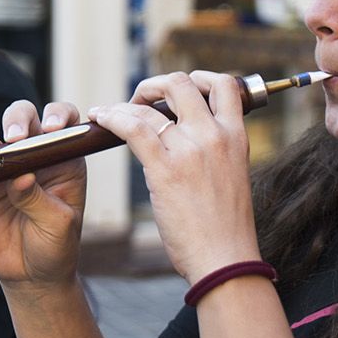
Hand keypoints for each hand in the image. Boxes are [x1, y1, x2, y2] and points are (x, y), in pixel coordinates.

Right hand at [0, 99, 89, 287]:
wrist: (30, 276)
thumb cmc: (55, 247)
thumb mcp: (57, 224)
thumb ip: (39, 199)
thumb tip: (21, 176)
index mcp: (64, 161)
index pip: (65, 124)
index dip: (58, 117)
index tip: (51, 128)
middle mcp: (35, 157)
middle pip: (25, 120)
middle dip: (17, 121)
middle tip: (13, 138)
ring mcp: (6, 169)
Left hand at [88, 71, 260, 282]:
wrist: (226, 259)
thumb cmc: (226, 229)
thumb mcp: (232, 178)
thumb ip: (214, 154)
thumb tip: (186, 144)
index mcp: (237, 137)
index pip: (225, 85)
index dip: (199, 79)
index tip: (177, 93)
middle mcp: (215, 135)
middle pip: (182, 83)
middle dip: (155, 85)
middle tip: (140, 101)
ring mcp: (191, 150)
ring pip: (150, 106)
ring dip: (125, 103)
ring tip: (109, 112)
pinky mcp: (166, 168)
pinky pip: (133, 128)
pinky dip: (112, 117)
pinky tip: (100, 118)